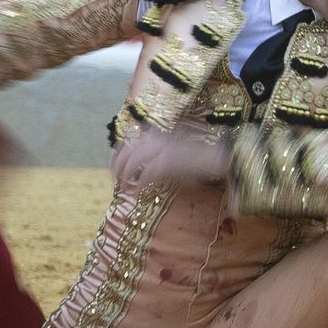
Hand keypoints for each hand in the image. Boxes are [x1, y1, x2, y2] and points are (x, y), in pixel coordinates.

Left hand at [112, 128, 230, 188]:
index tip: (113, 165)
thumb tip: (139, 169)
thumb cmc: (196, 158)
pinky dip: (140, 184)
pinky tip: (138, 192)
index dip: (116, 153)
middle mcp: (157, 139)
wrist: (215, 157)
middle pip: (127, 150)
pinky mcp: (168, 161)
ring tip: (123, 186)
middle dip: (117, 166)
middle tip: (115, 180)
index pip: (128, 140)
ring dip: (126, 174)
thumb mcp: (172, 153)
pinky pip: (147, 173)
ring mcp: (162, 149)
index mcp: (156, 135)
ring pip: (134, 160)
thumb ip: (156, 156)